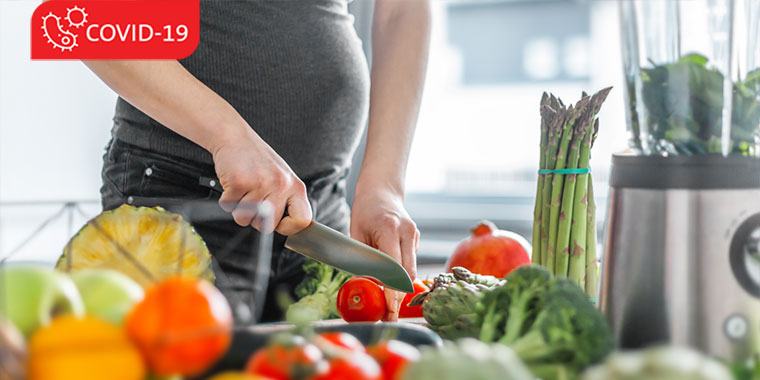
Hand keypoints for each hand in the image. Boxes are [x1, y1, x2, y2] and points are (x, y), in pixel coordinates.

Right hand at [212, 130, 311, 234]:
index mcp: (295, 186)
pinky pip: (229, 207)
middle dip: (256, 219)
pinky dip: (227, 199)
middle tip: (253, 200)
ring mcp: (260, 184)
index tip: (278, 224)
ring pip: (245, 219)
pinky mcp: (239, 183)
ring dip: (239, 209)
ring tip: (243, 190)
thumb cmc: (257, 159)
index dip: (288, 227)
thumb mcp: (282, 177)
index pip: (302, 220)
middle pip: (268, 226)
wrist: (235, 136)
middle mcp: (281, 185)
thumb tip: (289, 228)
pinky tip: (233, 184)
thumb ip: (287, 200)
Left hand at [350, 183, 418, 320]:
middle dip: (399, 296)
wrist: (382, 191)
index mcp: (390, 229)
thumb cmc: (365, 211)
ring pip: (411, 271)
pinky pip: (410, 262)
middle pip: (408, 274)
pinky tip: (389, 273)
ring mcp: (415, 235)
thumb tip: (365, 288)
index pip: (394, 267)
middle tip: (388, 314)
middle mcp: (408, 232)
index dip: (392, 292)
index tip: (389, 310)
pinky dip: (400, 273)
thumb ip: (362, 260)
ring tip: (387, 302)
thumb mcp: (356, 233)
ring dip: (400, 286)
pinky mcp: (416, 239)